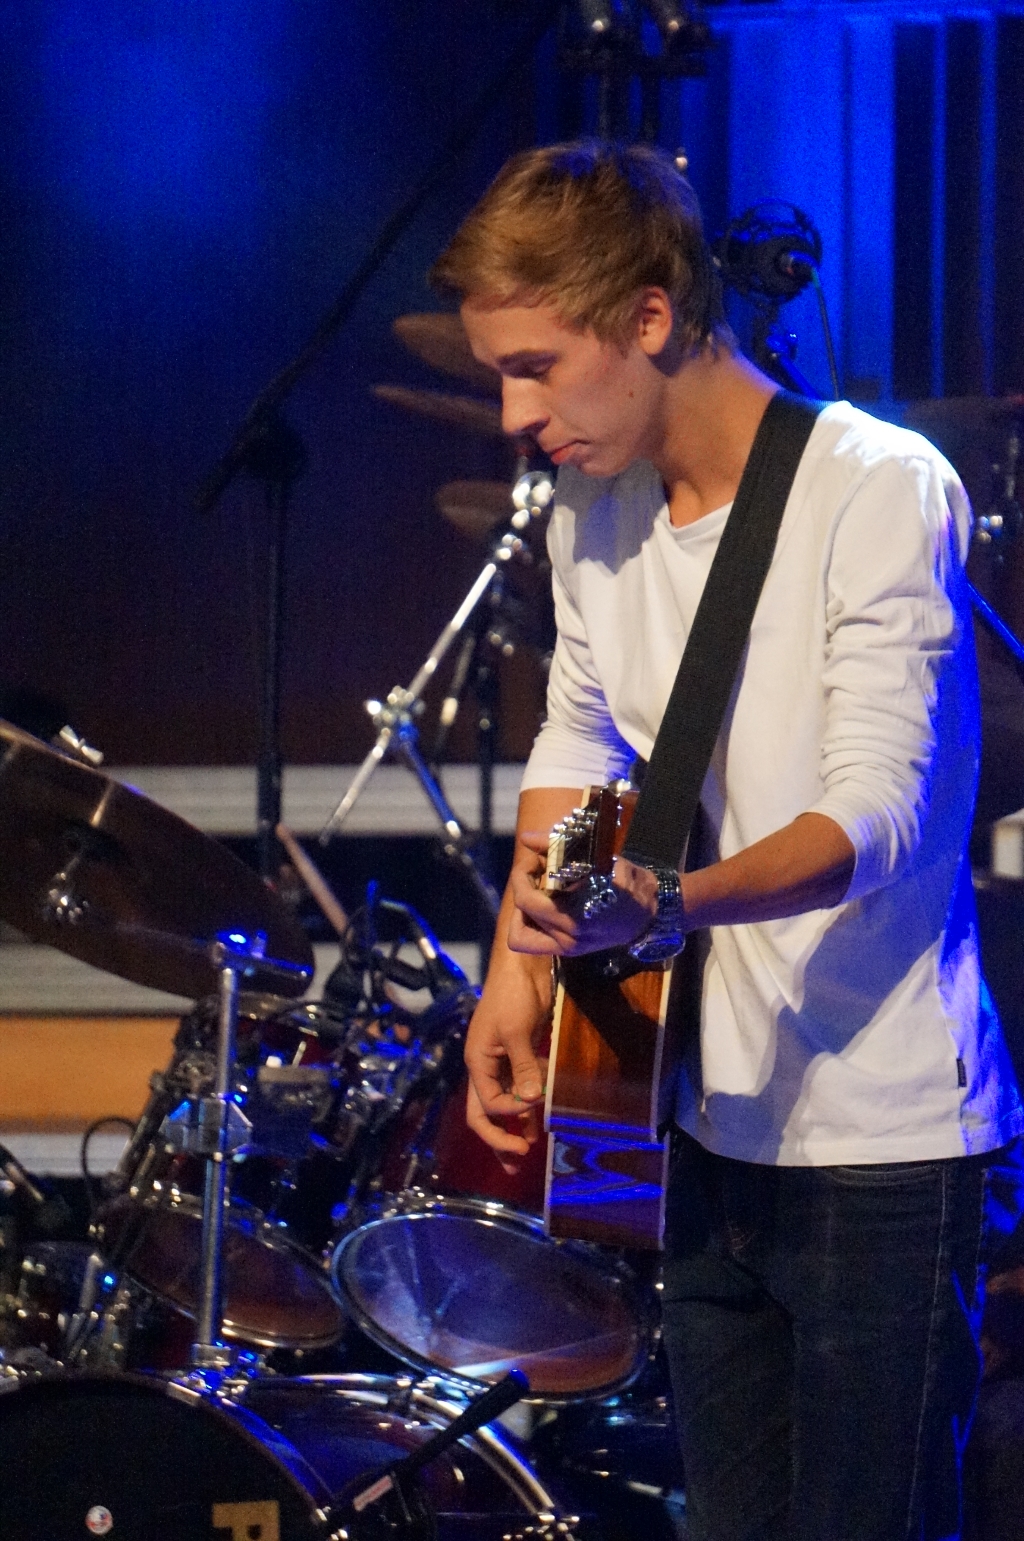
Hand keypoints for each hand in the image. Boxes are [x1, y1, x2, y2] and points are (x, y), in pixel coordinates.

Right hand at [463, 956, 550, 1174]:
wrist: (522, 967)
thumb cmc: (512, 996)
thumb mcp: (517, 1032)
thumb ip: (524, 1068)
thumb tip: (533, 1101)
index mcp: (477, 1063)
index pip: (488, 1103)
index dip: (510, 1112)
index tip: (534, 1106)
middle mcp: (485, 1068)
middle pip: (484, 1113)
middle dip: (498, 1140)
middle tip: (516, 1163)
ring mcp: (501, 1063)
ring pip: (503, 1105)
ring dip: (513, 1129)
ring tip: (524, 1156)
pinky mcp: (518, 1056)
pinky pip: (519, 1089)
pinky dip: (527, 1107)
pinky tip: (538, 1125)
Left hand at [507, 834, 660, 956]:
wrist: (652, 910)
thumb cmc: (626, 881)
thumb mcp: (595, 858)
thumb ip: (555, 846)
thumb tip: (524, 838)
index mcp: (575, 917)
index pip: (525, 899)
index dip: (522, 874)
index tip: (535, 859)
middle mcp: (569, 939)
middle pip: (519, 915)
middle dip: (522, 888)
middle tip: (536, 872)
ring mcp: (569, 948)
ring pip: (520, 935)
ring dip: (522, 911)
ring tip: (538, 891)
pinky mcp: (570, 950)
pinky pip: (534, 941)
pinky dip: (532, 922)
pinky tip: (546, 903)